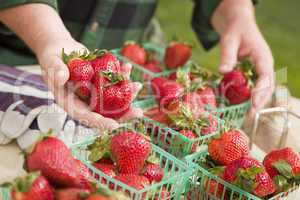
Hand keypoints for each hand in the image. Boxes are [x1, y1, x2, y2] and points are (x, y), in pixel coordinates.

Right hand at [37, 37, 141, 130]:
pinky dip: (122, 76)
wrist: (60, 49)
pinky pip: (113, 82)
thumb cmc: (51, 58)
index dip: (99, 122)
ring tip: (138, 85)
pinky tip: (128, 68)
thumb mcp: (50, 63)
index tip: (114, 125)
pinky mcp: (101, 82)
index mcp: (70, 103)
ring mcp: (94, 92)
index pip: (85, 117)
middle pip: (105, 113)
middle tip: (138, 113)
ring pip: (113, 99)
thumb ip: (55, 70)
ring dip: (127, 94)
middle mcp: (84, 101)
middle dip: (123, 114)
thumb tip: (62, 77)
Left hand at [212, 0, 273, 114]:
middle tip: (249, 114)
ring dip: (254, 101)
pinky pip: (252, 86)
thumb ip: (227, 55)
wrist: (237, 23)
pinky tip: (238, 104)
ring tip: (244, 114)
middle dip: (259, 101)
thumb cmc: (235, 29)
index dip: (261, 91)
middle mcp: (264, 65)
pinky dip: (247, 95)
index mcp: (263, 56)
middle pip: (267, 86)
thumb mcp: (229, 39)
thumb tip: (223, 71)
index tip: (254, 104)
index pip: (266, 77)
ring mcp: (259, 69)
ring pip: (261, 88)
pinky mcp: (251, 72)